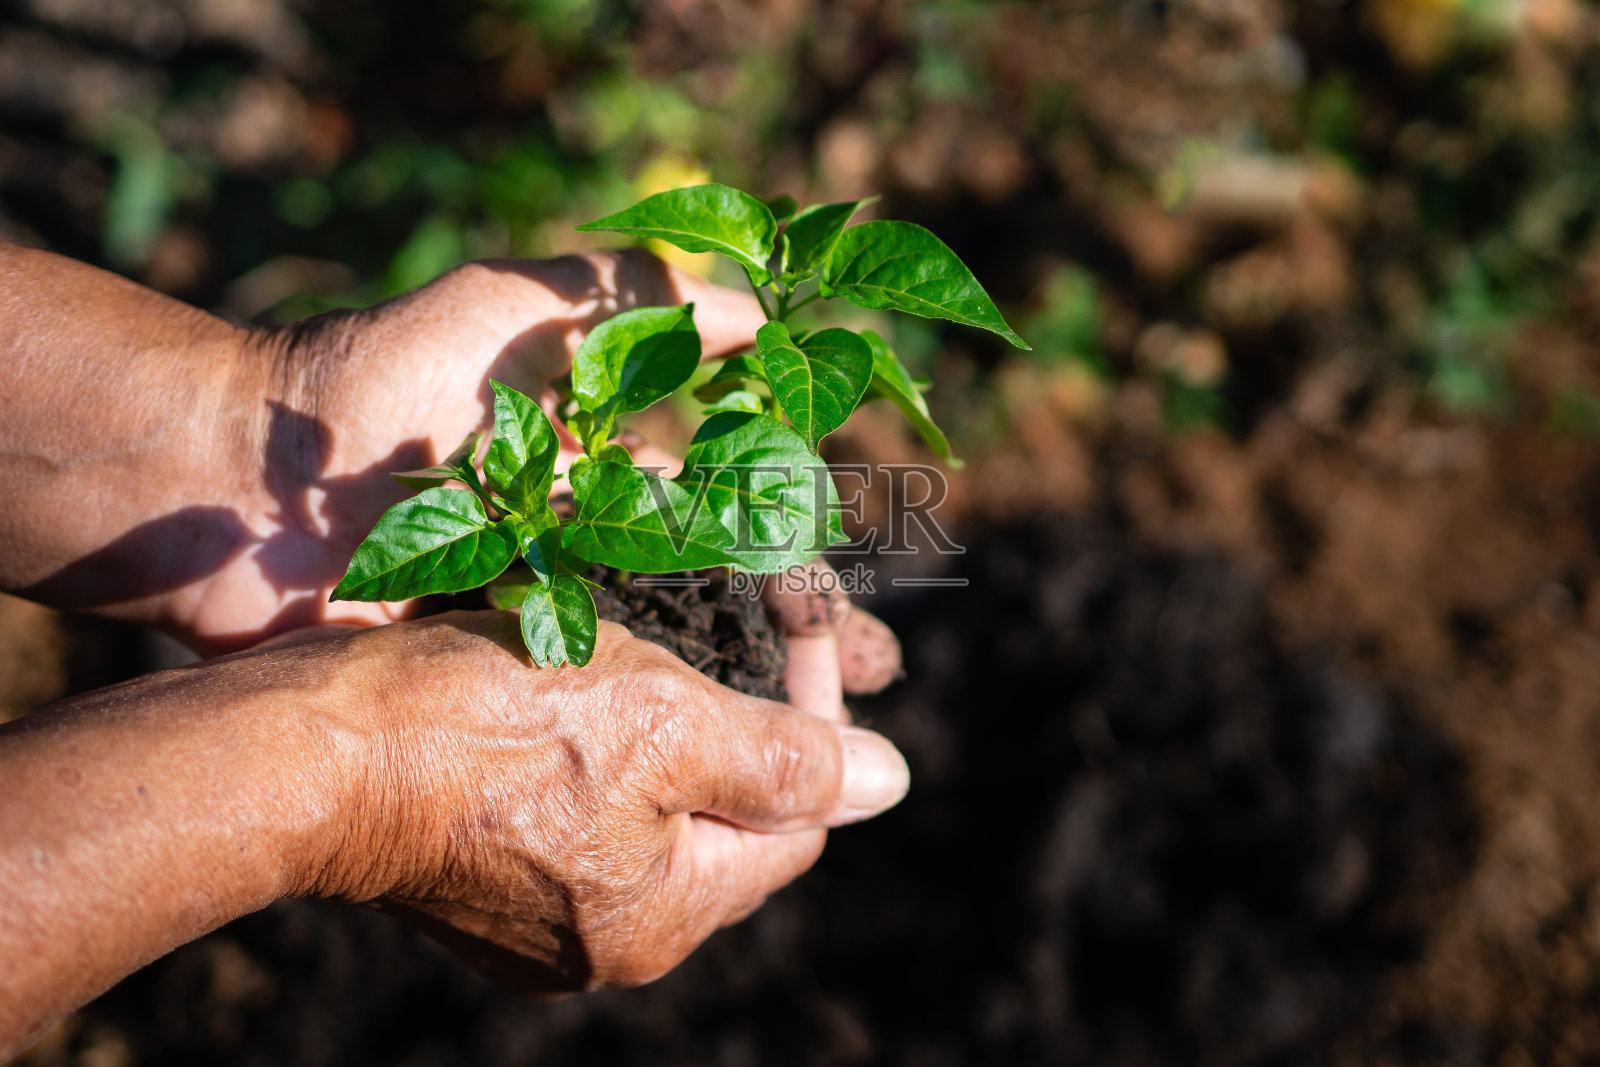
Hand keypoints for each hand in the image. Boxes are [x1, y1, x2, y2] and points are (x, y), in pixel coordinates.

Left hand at [217, 251, 902, 710]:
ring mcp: (532, 609)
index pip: (722, 502)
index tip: (853, 573)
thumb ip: (631, 294)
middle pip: (710, 591)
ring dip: (742, 690)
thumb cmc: (377, 381)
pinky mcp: (486, 670)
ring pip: (665, 658)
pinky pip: (590, 702)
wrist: (231, 487)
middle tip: (865, 680)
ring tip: (817, 737)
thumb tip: (763, 309)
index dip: (791, 539)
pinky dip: (655, 726)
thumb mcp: (514, 305)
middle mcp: (571, 538)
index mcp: (585, 458)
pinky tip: (713, 758)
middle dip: (790, 633)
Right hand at [297, 612, 908, 990]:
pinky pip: (583, 804)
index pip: (797, 822)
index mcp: (664, 912)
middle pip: (727, 817)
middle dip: (748, 714)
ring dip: (676, 718)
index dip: (819, 721)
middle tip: (747, 615)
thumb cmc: (487, 727)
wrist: (307, 746)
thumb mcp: (665, 725)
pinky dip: (606, 737)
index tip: (803, 625)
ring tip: (669, 631)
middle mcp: (607, 935)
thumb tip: (892, 783)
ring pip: (653, 805)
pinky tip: (592, 672)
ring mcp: (536, 913)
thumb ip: (783, 761)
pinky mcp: (481, 872)